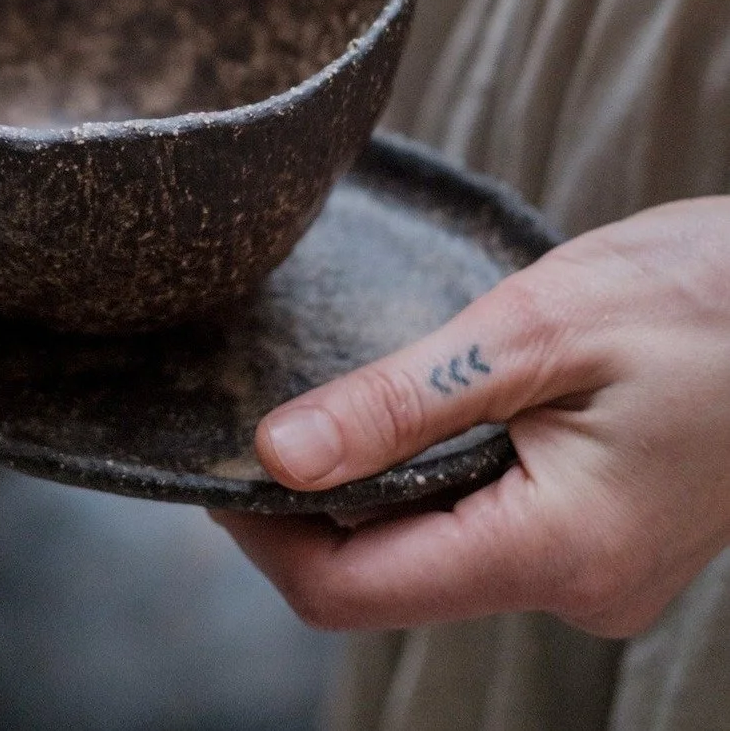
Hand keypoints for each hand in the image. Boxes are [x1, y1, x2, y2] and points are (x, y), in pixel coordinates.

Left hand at [214, 197, 729, 636]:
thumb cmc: (697, 297)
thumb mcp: (532, 329)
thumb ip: (398, 402)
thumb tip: (275, 455)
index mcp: (558, 548)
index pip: (356, 591)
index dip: (263, 533)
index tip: (209, 460)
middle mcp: (577, 588)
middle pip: (386, 580)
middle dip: (309, 508)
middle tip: (261, 409)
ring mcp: (595, 573)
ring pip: (432, 554)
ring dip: (370, 489)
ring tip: (340, 398)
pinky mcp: (601, 542)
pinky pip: (481, 530)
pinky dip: (427, 481)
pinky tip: (416, 411)